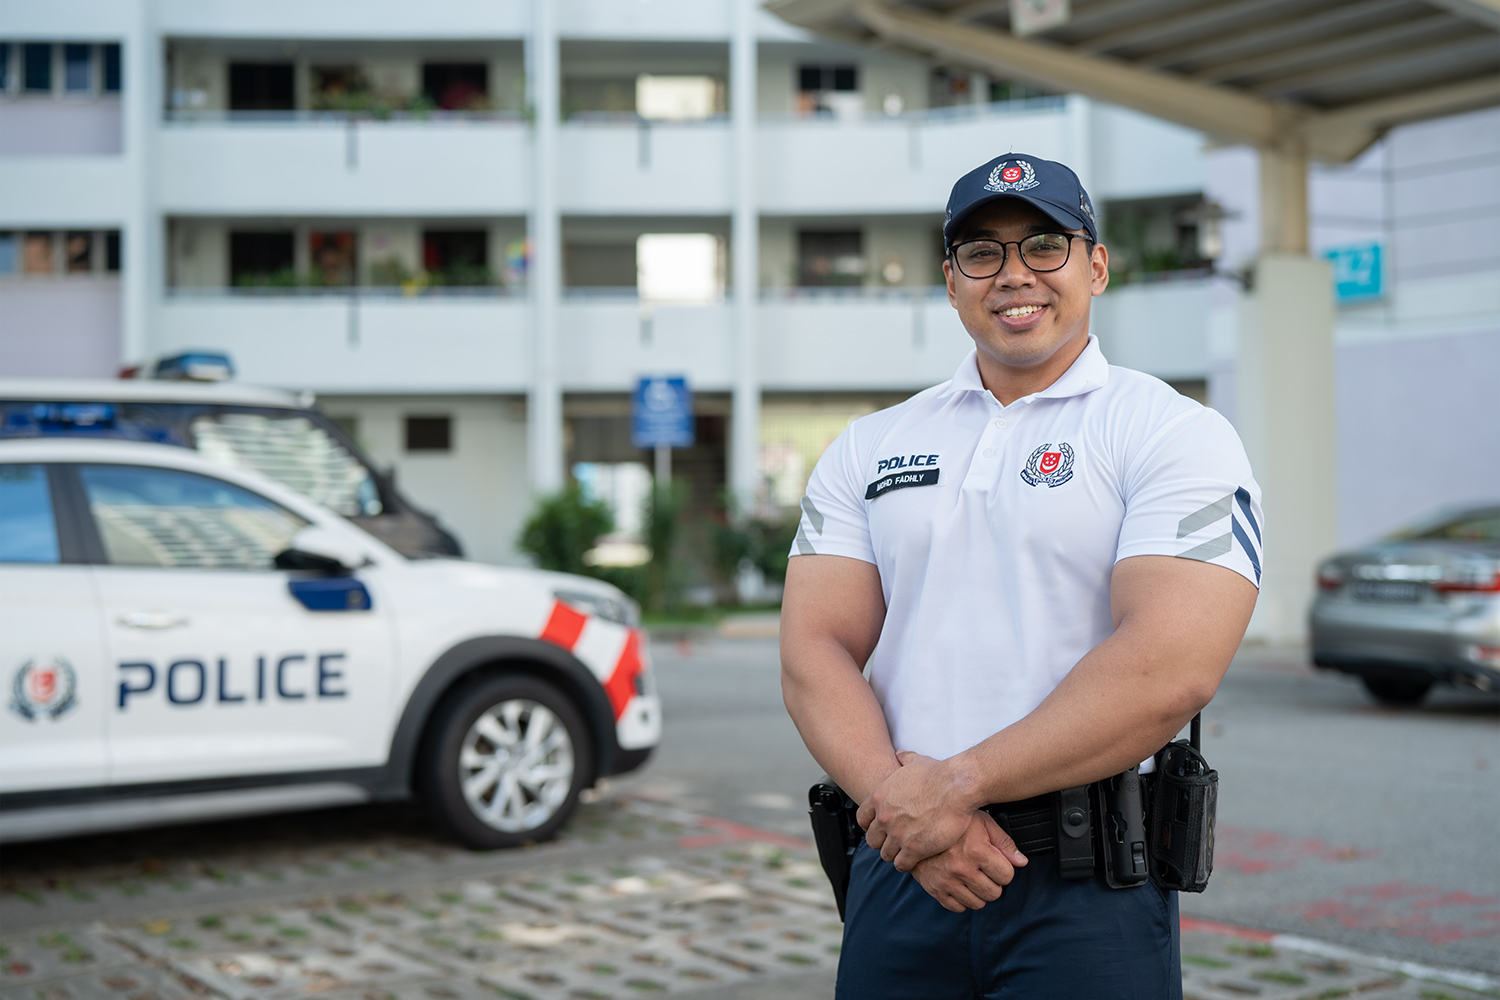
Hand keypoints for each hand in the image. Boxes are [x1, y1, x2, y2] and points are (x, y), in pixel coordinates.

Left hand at [858, 751, 970, 870]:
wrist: (956, 787)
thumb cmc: (939, 774)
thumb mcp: (916, 761)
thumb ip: (904, 759)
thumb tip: (900, 754)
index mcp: (879, 798)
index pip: (862, 819)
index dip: (871, 825)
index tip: (882, 827)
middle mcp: (884, 817)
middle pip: (872, 840)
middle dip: (882, 842)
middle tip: (895, 842)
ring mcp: (897, 834)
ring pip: (885, 854)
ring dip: (895, 854)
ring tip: (906, 853)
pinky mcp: (914, 849)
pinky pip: (901, 864)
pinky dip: (907, 864)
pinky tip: (916, 859)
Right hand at [910, 811, 1027, 911]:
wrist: (917, 826)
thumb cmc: (953, 822)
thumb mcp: (982, 822)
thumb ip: (1004, 842)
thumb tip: (1022, 862)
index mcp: (976, 850)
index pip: (1007, 876)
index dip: (1004, 869)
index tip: (996, 862)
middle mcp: (961, 868)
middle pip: (994, 893)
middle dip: (994, 882)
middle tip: (985, 870)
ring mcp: (947, 881)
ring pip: (978, 903)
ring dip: (979, 892)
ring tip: (972, 876)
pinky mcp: (935, 889)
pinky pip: (958, 907)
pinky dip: (962, 899)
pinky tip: (960, 884)